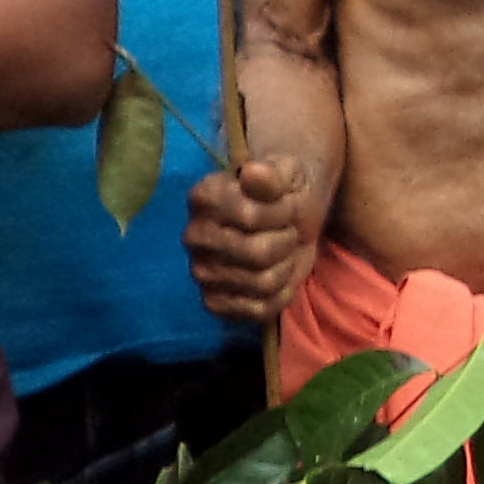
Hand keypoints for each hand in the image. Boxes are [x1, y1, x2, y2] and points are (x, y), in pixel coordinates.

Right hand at [187, 155, 323, 321]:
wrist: (289, 216)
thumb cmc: (284, 193)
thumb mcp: (286, 173)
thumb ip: (271, 175)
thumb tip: (253, 173)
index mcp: (205, 198)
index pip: (252, 217)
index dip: (283, 213)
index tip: (287, 204)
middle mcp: (194, 237)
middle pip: (258, 254)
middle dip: (287, 241)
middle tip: (287, 230)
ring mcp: (201, 272)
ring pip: (262, 283)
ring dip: (286, 266)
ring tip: (282, 250)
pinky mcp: (215, 302)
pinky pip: (259, 310)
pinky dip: (281, 294)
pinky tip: (278, 274)